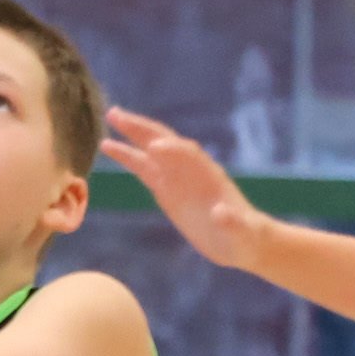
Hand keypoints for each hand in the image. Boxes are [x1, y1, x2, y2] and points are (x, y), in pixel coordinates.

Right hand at [97, 108, 278, 272]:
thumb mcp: (243, 232)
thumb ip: (232, 222)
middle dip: (143, 129)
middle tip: (116, 114)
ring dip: (130, 137)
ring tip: (107, 123)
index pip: (189, 155)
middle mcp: (191, 171)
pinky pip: (143, 168)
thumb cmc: (246, 237)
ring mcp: (177, 179)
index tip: (153, 148)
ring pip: (149, 152)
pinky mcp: (166, 190)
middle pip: (164, 142)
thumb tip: (220, 213)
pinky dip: (127, 157)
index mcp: (209, 175)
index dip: (173, 150)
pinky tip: (109, 147)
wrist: (242, 241)